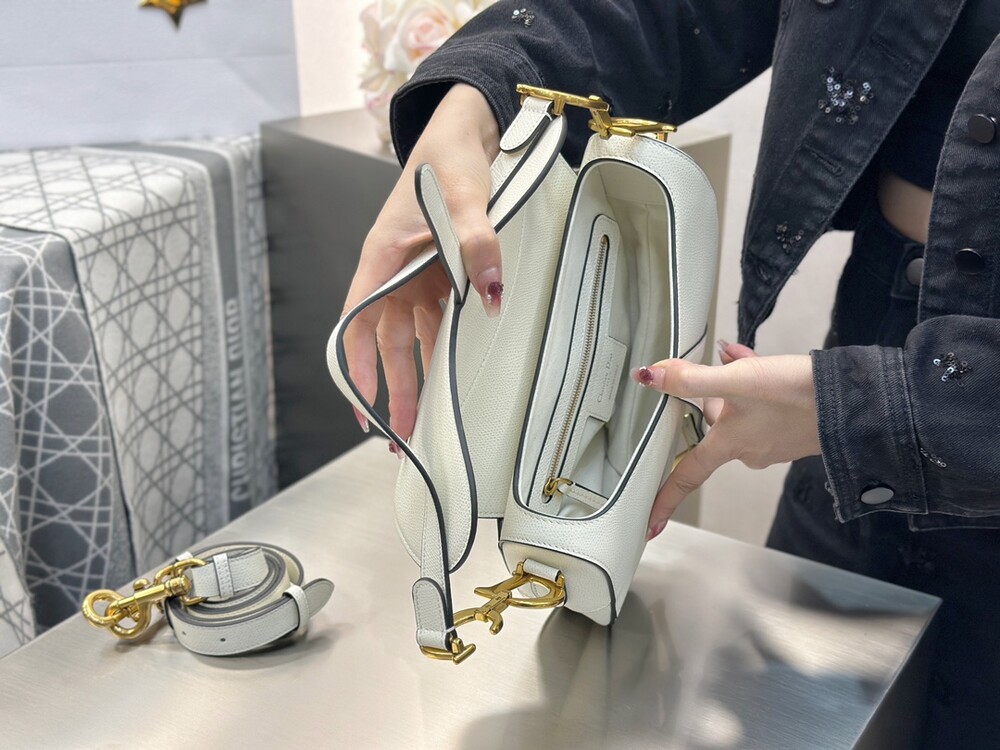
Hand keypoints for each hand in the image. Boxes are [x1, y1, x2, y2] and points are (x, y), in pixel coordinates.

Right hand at [342, 84, 501, 443]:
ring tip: (420, 420)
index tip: (361, 406)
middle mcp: (393, 273)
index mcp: (381, 258)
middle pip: (385, 342)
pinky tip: (447, 377)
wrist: (461, 133)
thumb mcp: (462, 196)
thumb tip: (493, 294)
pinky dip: (440, 349)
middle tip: (396, 434)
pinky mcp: (438, 274)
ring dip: (415, 377)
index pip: (357, 323)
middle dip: (390, 389)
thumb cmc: (445, 159)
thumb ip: (477, 243)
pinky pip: (437, 320)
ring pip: (410, 338)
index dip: (354, 366)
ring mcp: (415, 276)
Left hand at [636, 341, 821, 539]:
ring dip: (733, 384)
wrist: (854, 400)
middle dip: (711, 395)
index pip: (686, 477)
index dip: (665, 500)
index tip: (649, 525)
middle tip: (718, 366)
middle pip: (711, 428)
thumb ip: (691, 379)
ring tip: (739, 358)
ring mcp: (770, 442)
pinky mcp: (789, 430)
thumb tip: (649, 376)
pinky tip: (758, 363)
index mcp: (728, 446)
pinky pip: (758, 408)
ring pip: (736, 411)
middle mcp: (747, 451)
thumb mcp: (737, 380)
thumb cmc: (796, 395)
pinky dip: (753, 384)